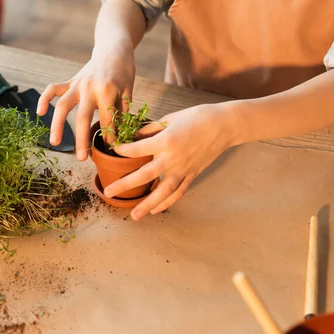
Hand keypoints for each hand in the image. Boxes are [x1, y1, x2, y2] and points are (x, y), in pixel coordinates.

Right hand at [37, 41, 135, 160]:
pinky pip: (53, 90)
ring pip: (62, 106)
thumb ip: (121, 112)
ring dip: (57, 125)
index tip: (111, 149)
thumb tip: (118, 135)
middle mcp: (88, 88)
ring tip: (54, 143)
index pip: (106, 120)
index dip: (109, 136)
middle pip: (82, 118)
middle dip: (81, 140)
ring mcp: (76, 84)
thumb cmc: (124, 72)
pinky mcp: (70, 82)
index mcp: (107, 91)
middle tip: (82, 159)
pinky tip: (39, 113)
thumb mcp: (128, 92)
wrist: (113, 49)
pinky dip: (44, 99)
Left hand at [104, 104, 238, 219]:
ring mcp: (183, 169)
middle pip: (144, 176)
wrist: (224, 126)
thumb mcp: (170, 118)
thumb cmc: (197, 117)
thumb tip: (132, 138)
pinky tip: (155, 210)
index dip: (122, 151)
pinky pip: (178, 192)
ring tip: (134, 215)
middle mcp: (172, 159)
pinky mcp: (192, 175)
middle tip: (108, 193)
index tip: (113, 151)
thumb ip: (150, 130)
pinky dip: (167, 203)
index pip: (136, 150)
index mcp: (165, 141)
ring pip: (162, 192)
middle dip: (124, 185)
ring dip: (147, 205)